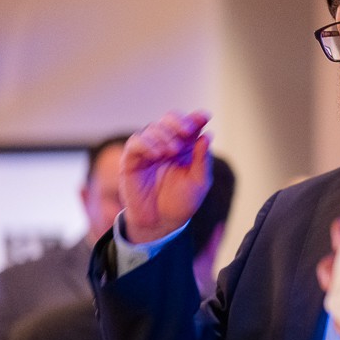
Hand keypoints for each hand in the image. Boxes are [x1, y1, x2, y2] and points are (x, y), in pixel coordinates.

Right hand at [121, 110, 212, 242]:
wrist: (161, 223)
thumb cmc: (181, 202)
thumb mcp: (199, 182)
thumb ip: (202, 160)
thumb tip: (207, 135)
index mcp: (185, 148)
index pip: (190, 126)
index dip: (196, 118)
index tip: (204, 117)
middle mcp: (166, 145)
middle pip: (169, 120)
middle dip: (179, 122)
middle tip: (187, 131)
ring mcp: (148, 151)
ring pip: (152, 128)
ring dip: (164, 135)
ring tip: (172, 150)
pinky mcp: (132, 160)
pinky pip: (135, 143)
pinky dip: (146, 143)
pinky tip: (157, 154)